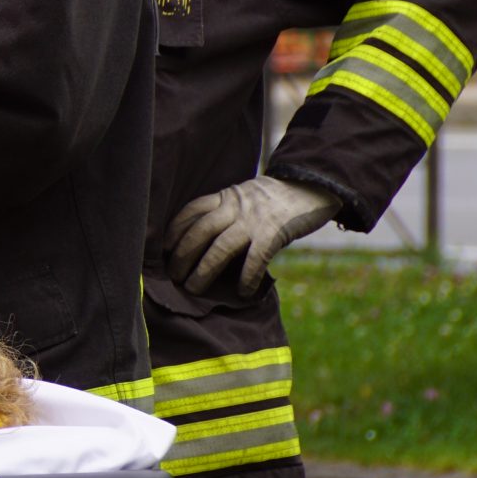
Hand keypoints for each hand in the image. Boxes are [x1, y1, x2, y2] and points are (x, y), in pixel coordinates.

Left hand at [166, 177, 339, 295]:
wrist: (312, 185)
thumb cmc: (276, 197)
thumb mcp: (245, 195)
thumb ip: (227, 210)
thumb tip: (206, 238)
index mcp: (226, 196)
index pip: (192, 211)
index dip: (175, 231)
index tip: (164, 249)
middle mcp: (236, 207)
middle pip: (200, 232)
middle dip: (182, 256)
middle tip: (172, 276)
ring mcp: (254, 220)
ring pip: (221, 248)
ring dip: (204, 270)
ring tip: (193, 289)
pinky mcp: (274, 233)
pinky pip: (255, 259)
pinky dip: (246, 277)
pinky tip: (242, 292)